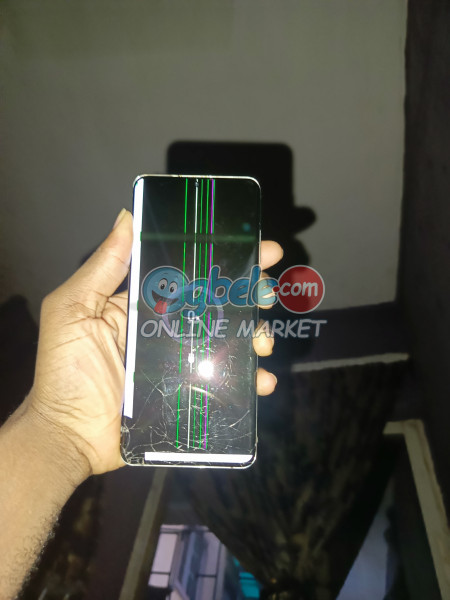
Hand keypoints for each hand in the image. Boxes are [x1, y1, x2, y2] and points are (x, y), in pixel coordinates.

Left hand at [27, 210, 282, 477]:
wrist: (69, 435)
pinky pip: (229, 385)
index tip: (259, 249)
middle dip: (251, 295)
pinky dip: (252, 382)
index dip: (225, 260)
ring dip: (256, 336)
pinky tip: (262, 380)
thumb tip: (128, 216)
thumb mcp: (74, 309)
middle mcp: (171, 329)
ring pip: (231, 342)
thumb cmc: (65, 370)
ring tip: (263, 341)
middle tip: (267, 293)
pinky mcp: (193, 394)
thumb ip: (102, 266)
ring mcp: (184, 362)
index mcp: (147, 304)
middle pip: (221, 305)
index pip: (193, 274)